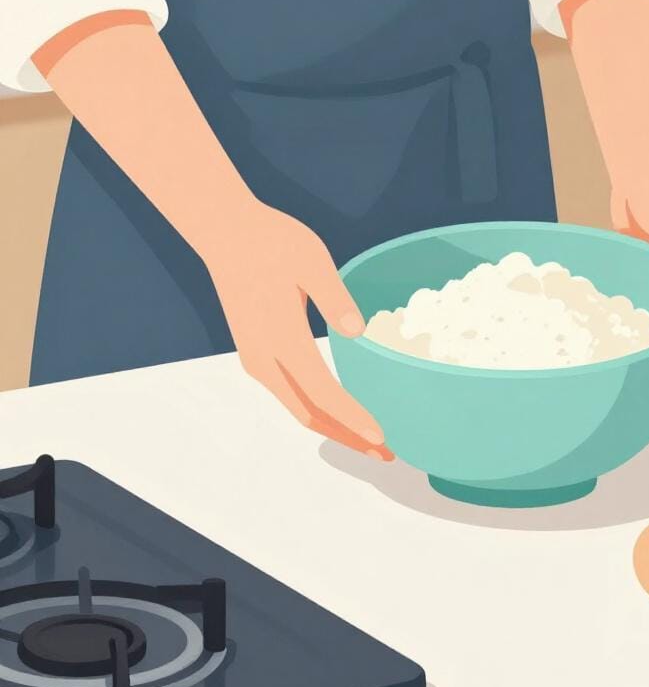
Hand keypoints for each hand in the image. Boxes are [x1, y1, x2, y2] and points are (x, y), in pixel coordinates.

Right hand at [201, 201, 392, 458]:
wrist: (225, 233)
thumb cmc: (271, 242)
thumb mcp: (311, 261)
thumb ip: (334, 298)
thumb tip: (356, 330)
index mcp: (282, 339)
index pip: (322, 393)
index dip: (353, 418)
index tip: (381, 437)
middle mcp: (264, 359)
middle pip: (310, 414)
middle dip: (348, 438)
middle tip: (386, 453)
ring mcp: (256, 360)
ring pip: (298, 409)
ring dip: (334, 428)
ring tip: (369, 440)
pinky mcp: (256, 355)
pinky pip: (290, 396)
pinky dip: (318, 413)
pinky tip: (341, 413)